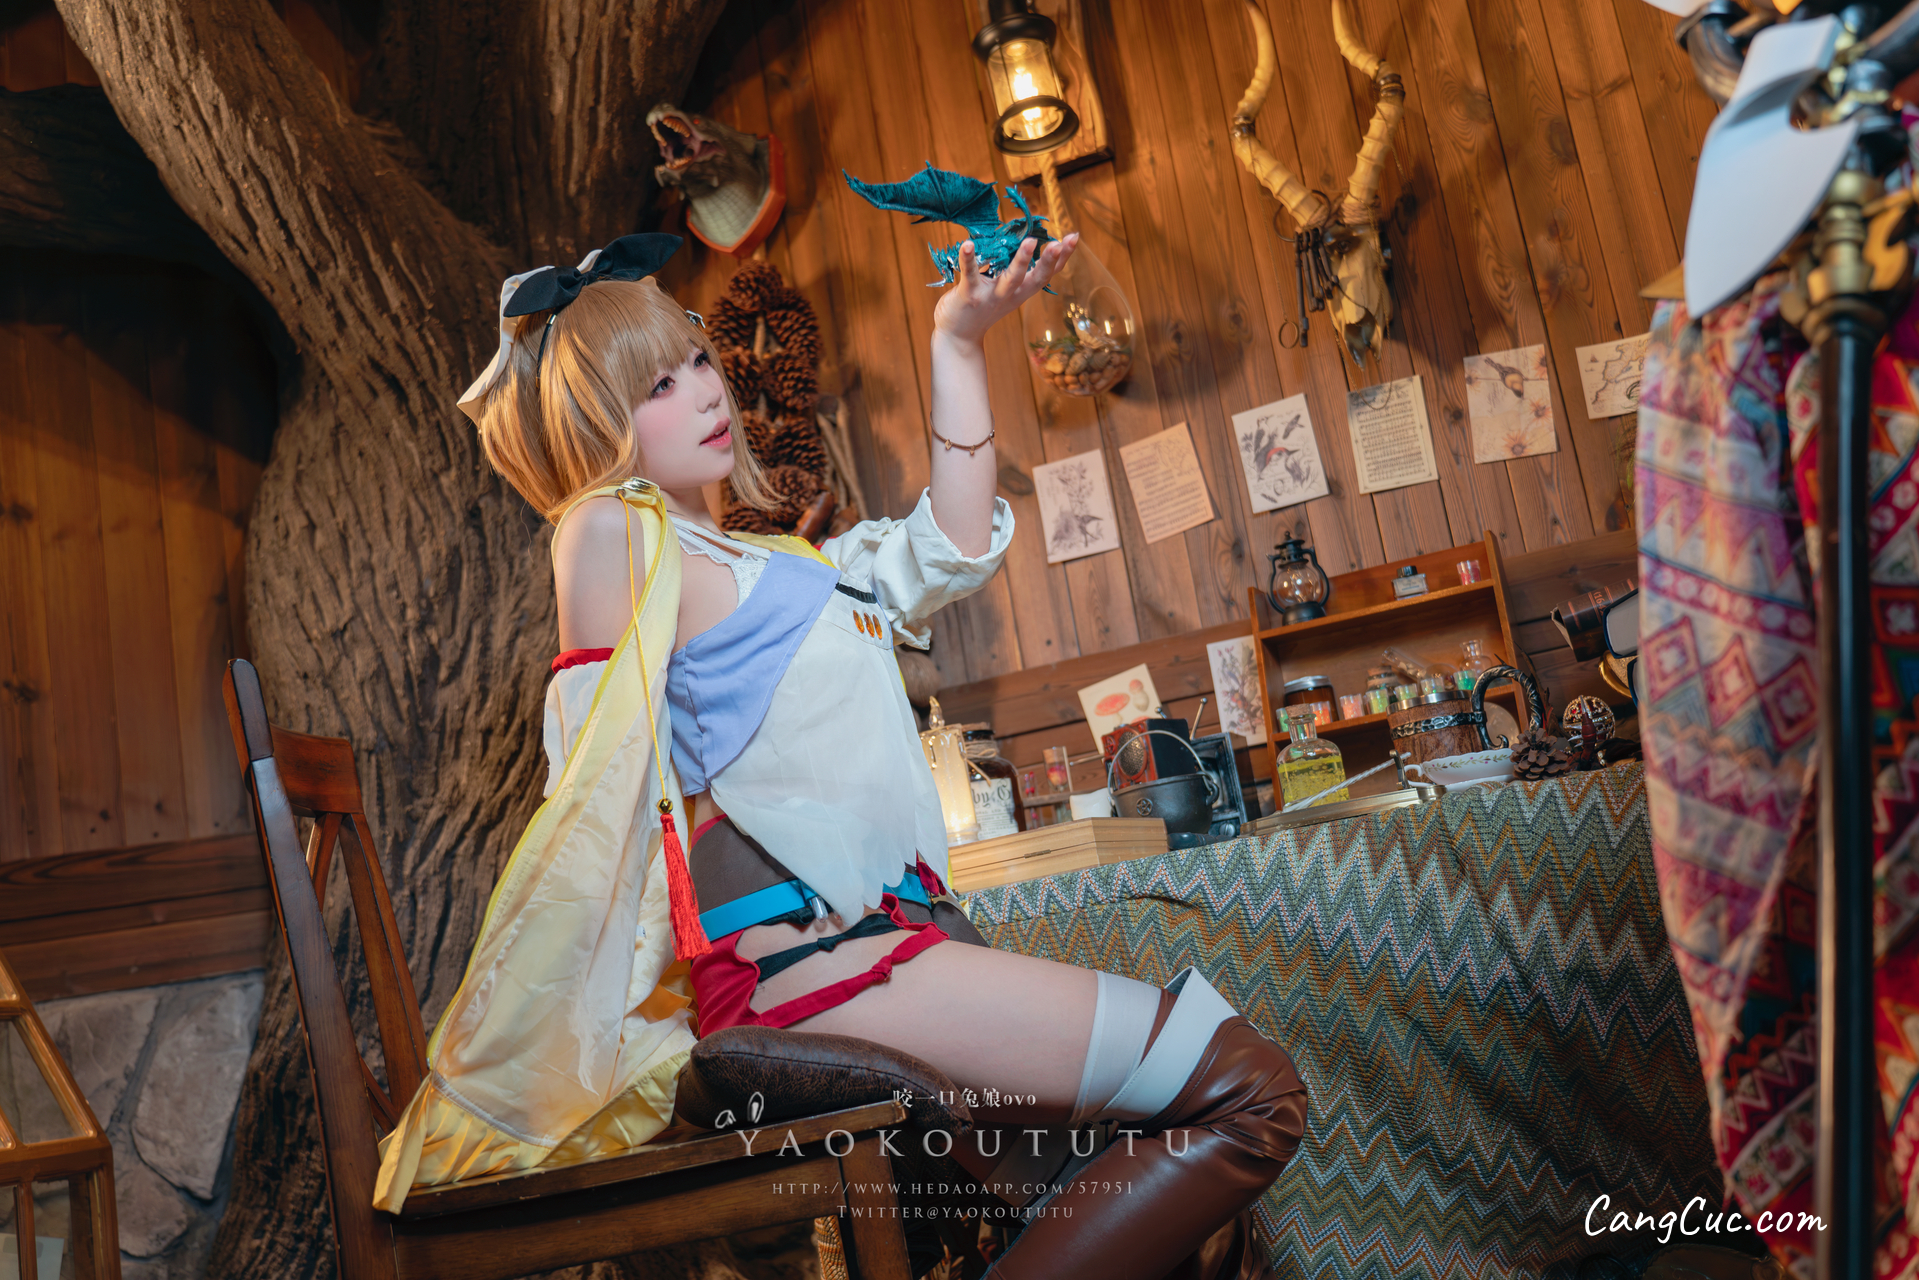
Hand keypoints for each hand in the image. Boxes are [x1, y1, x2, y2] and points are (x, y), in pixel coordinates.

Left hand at [932, 233, 1079, 345]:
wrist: (959, 336)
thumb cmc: (982, 304)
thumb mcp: (1004, 289)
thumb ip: (1012, 270)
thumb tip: (1022, 239)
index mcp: (1021, 291)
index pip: (1047, 273)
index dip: (1062, 257)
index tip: (1073, 237)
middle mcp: (1011, 294)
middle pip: (1036, 278)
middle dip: (1049, 260)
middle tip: (1060, 242)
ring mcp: (991, 296)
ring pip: (1011, 279)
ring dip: (1022, 260)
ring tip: (1031, 241)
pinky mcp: (970, 295)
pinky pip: (970, 275)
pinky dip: (968, 259)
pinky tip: (967, 244)